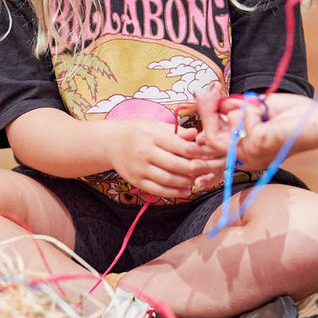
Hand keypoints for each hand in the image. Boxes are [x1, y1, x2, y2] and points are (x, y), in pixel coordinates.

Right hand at [103, 117, 225, 199]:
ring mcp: (139, 168)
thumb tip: (195, 134)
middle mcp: (144, 152)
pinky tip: (185, 191)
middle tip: (206, 170)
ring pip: (167, 179)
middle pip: (175, 164)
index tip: (207, 155)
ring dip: (186, 182)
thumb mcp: (154, 124)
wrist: (110, 143)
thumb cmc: (136, 131)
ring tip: (197, 180)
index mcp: (151, 135)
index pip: (178, 146)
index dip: (195, 152)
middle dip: (194, 169)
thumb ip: (175, 131)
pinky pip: (157, 190)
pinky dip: (173, 193)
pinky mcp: (136, 181)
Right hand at [198, 91, 317, 169]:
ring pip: (222, 128)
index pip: (212, 146)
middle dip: (206, 111)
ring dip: (238, 109)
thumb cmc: (294, 117)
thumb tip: (216, 104)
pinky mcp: (256, 143)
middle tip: (208, 91)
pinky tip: (268, 112)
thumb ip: (236, 110)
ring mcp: (250, 153)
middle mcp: (245, 158)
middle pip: (210, 138)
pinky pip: (241, 117)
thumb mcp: (258, 110)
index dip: (204, 121)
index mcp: (246, 152)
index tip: (202, 96)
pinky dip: (253, 108)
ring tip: (259, 106)